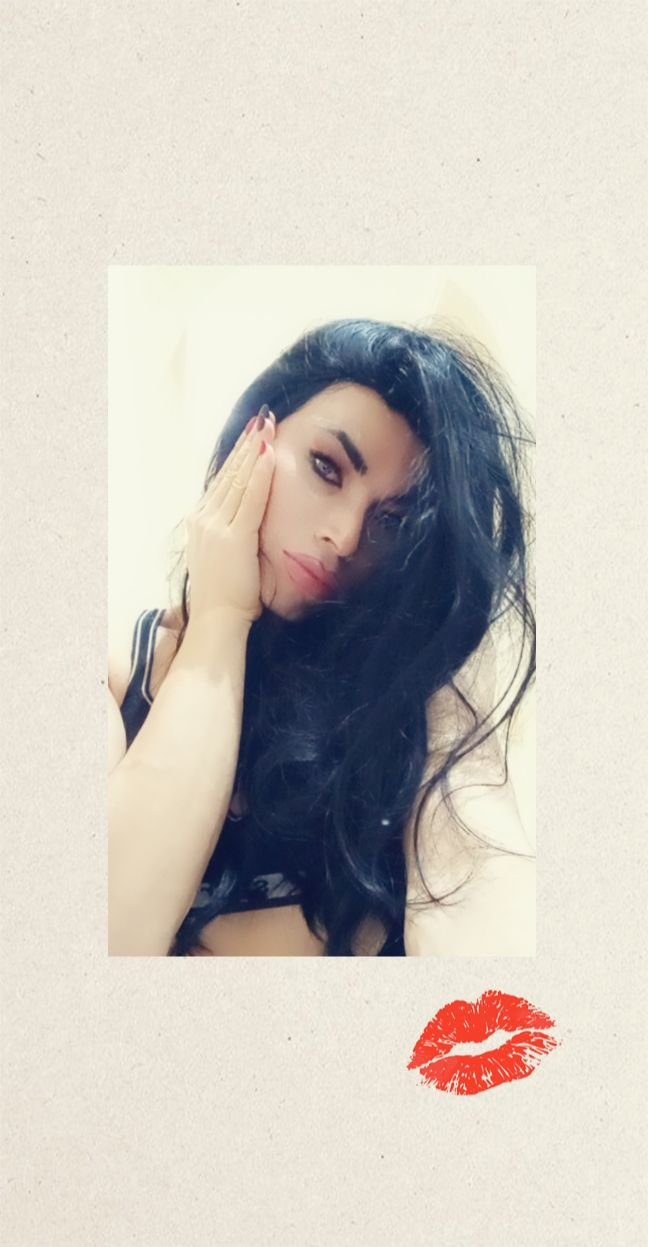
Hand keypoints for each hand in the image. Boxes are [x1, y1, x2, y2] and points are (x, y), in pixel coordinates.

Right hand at [185, 406, 275, 627]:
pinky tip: (270, 454)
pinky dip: (260, 474)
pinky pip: (251, 498)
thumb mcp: (222, 556)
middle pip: (227, 473)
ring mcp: (216, 527)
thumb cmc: (225, 596)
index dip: (236, 456)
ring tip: (267, 426)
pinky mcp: (234, 537)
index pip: (221, 481)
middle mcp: (203, 519)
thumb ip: (229, 534)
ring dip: (254, 450)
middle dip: (246, 444)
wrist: (217, 620)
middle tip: (261, 419)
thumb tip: (246, 520)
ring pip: (238, 480)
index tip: (250, 435)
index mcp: (199, 522)